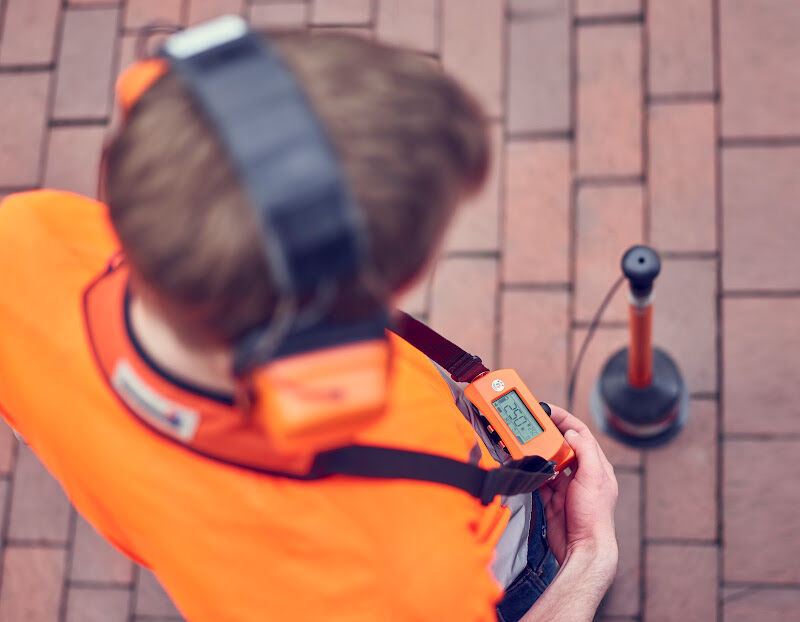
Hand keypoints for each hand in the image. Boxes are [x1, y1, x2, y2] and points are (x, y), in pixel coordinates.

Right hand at [538, 405, 617, 577]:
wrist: (583, 548)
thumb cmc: (594, 516)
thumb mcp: (594, 477)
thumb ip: (585, 451)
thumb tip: (571, 432)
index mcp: (596, 465)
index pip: (580, 433)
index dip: (564, 419)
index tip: (547, 410)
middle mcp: (582, 473)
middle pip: (562, 445)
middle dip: (547, 433)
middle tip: (531, 425)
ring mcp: (567, 486)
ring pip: (549, 461)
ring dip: (538, 453)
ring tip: (525, 444)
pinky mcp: (553, 499)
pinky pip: (540, 480)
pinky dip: (532, 473)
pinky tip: (525, 468)